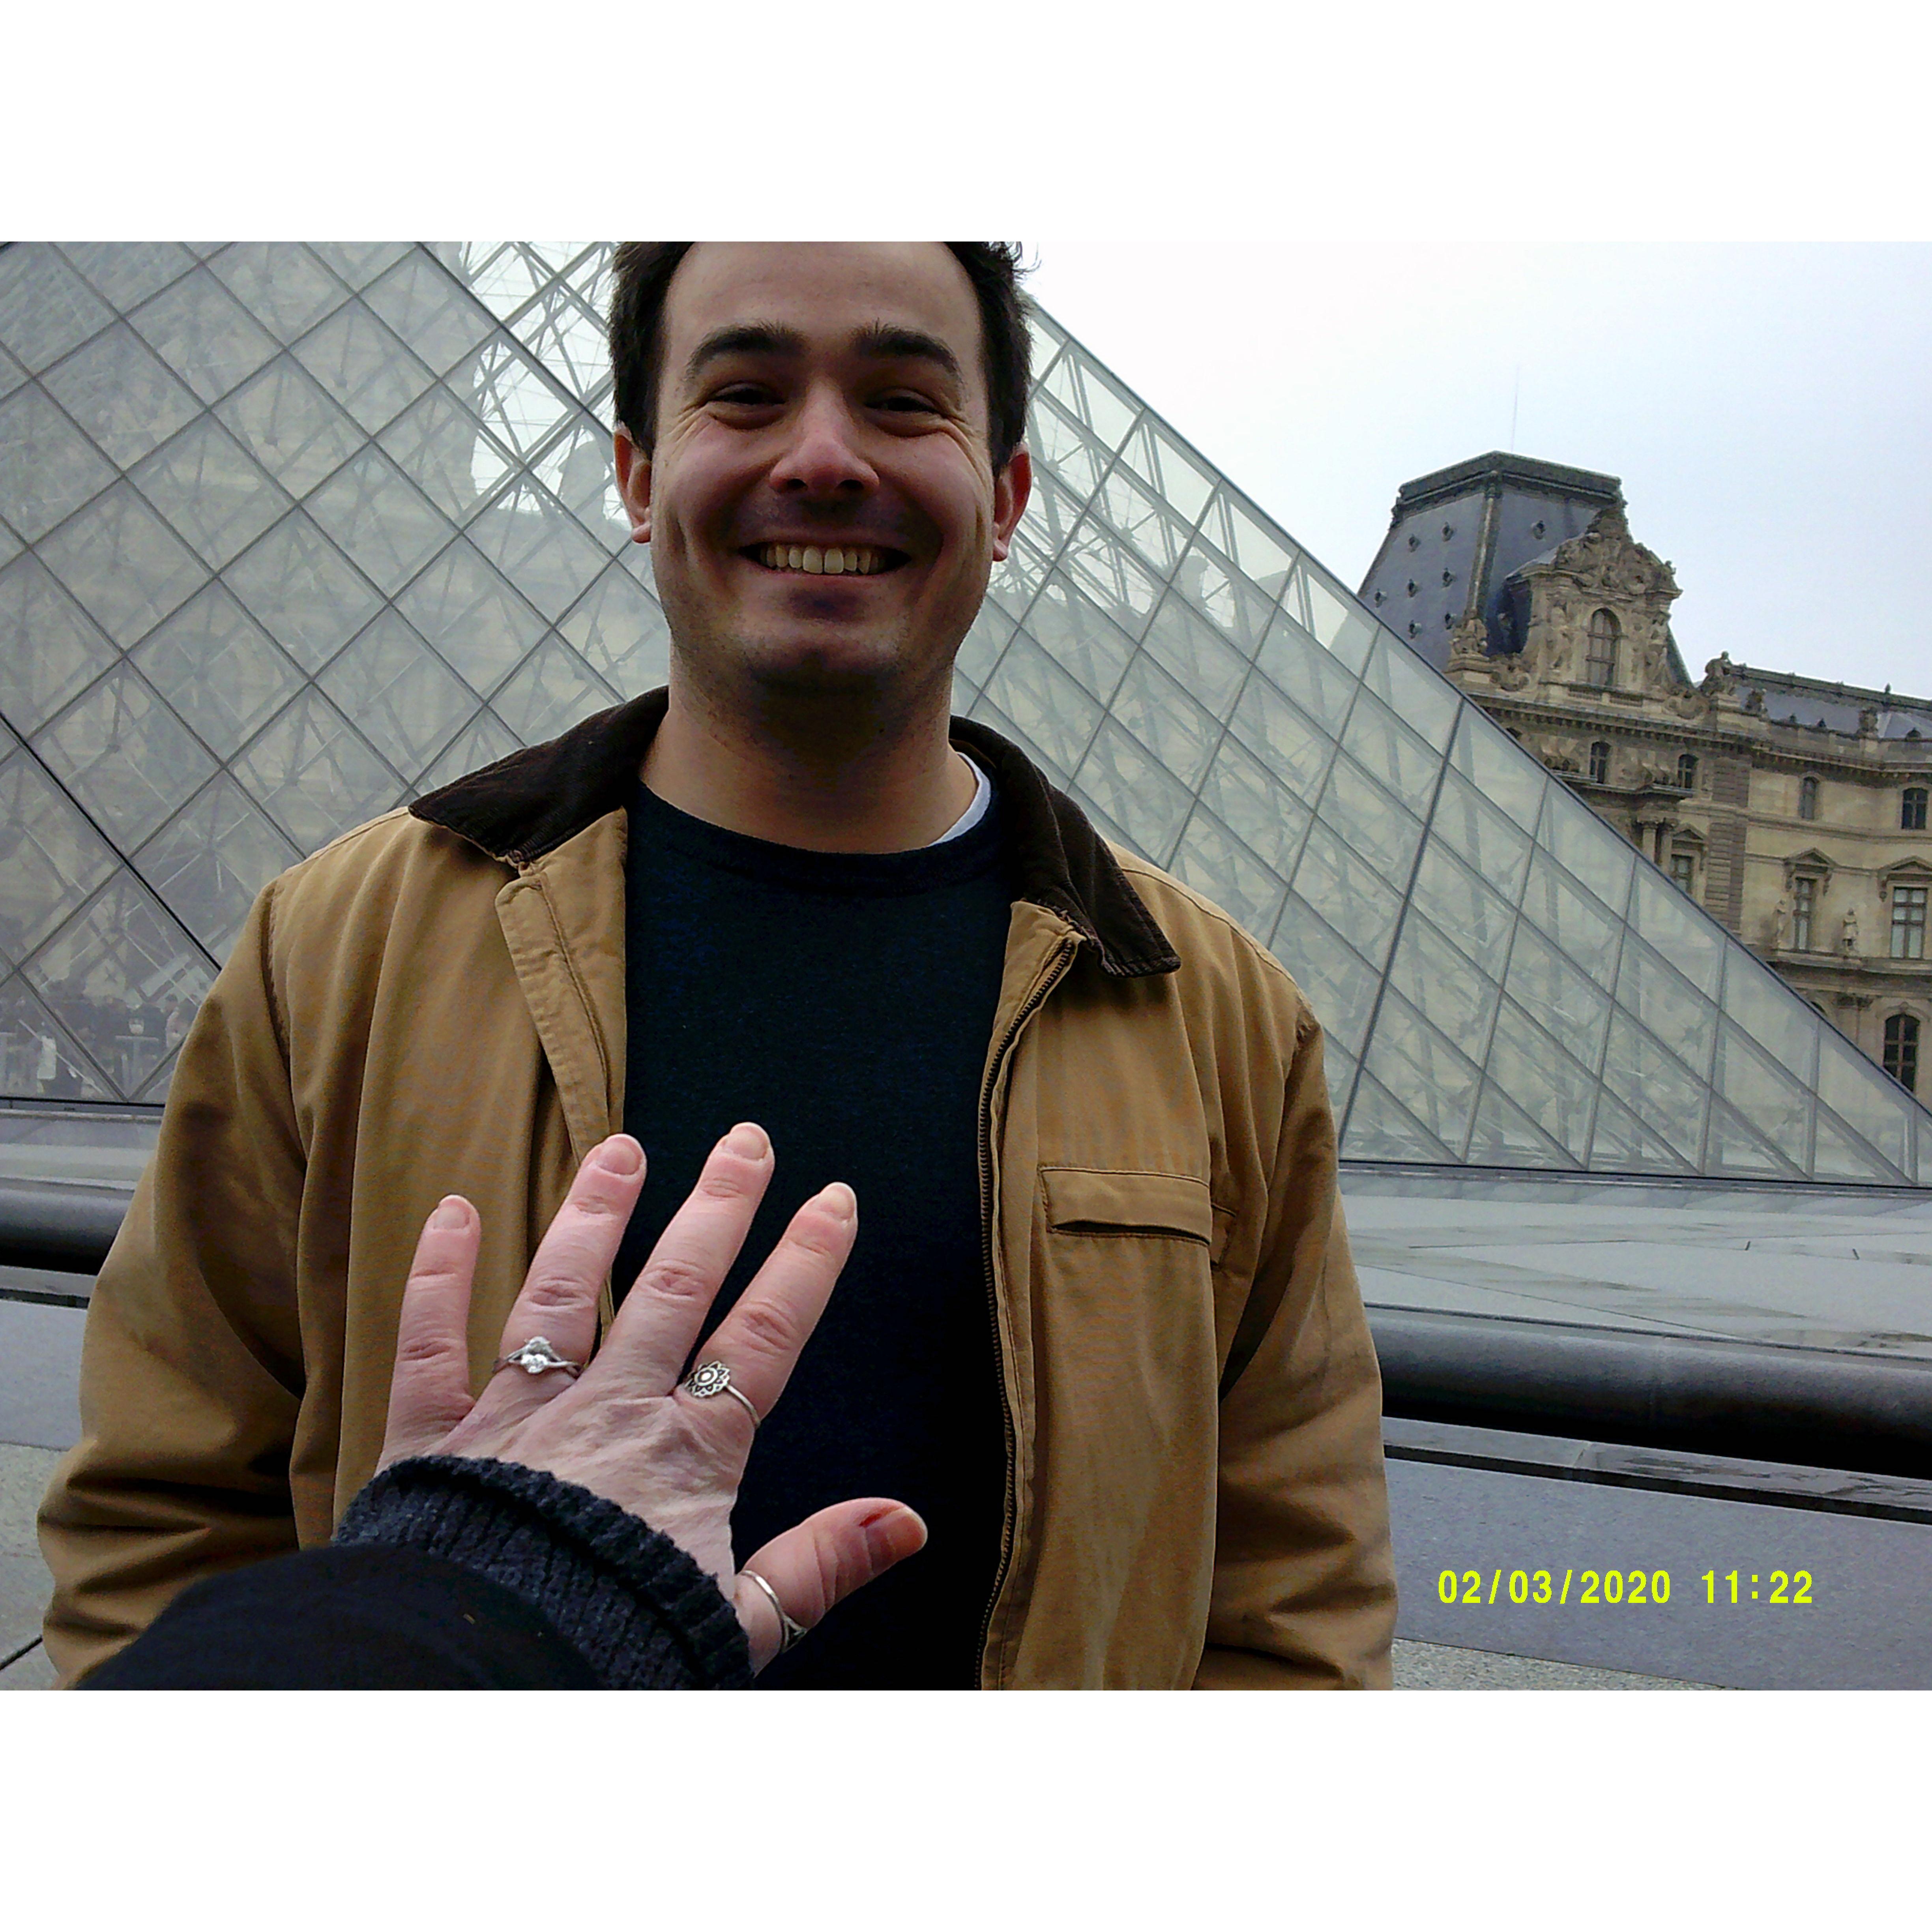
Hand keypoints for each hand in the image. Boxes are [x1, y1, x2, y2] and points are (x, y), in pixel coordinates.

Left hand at [377, 1123, 926, 1670]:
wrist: (480, 1687)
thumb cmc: (609, 1659)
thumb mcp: (736, 1627)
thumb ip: (819, 1566)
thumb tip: (910, 1521)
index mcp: (684, 1456)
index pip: (762, 1339)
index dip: (804, 1266)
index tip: (833, 1199)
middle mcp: (606, 1413)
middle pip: (672, 1290)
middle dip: (716, 1209)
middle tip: (745, 1140)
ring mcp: (516, 1420)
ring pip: (560, 1295)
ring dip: (593, 1216)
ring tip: (622, 1149)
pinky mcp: (431, 1442)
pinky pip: (431, 1346)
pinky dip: (439, 1277)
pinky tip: (453, 1211)